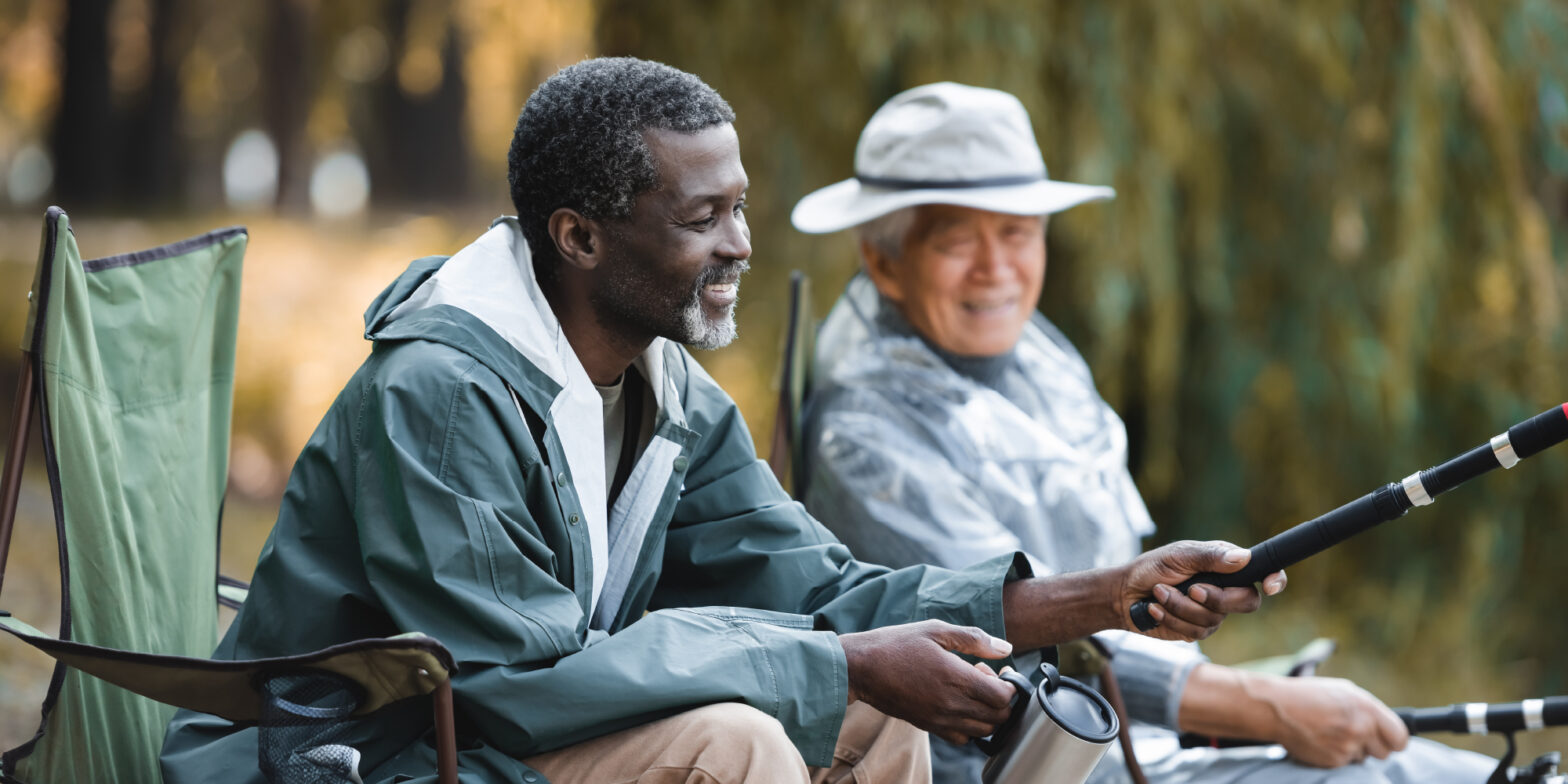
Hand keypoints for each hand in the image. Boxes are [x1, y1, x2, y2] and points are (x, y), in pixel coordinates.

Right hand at [839, 620, 1015, 744]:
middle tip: (987, 678)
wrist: (861, 668)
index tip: (1002, 671)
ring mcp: (939, 719)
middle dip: (1002, 700)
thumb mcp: (936, 630)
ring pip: (982, 731)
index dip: (1010, 685)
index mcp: (956, 677)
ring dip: (987, 714)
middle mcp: (951, 704)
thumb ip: (974, 639)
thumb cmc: (896, 644)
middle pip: (998, 718)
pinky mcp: (928, 726)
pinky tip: (959, 705)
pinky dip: (969, 726)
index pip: (1003, 697)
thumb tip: (1006, 648)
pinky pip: (961, 738)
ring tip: (972, 691)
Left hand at [1118, 540, 1285, 640]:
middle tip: (1191, 589)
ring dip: (1181, 607)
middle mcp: (1224, 588)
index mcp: (1225, 564)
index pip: (1262, 571)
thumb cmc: (1152, 567)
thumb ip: (1210, 557)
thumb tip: (1243, 558)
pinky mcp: (1197, 629)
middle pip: (1246, 602)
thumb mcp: (1179, 555)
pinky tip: (1156, 608)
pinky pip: (1195, 632)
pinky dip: (1172, 618)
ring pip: (1214, 619)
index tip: (1270, 586)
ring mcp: (1212, 611)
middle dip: (1216, 599)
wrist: (1124, 594)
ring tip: (1160, 593)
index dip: (1275, 579)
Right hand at [1263, 676, 1408, 766]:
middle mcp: (1360, 728)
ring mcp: (1347, 747)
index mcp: (1366, 708)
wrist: (1277, 709)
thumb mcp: (1343, 691)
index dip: (1396, 741)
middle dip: (1372, 747)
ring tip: (1331, 734)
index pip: (1400, 737)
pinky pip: (1344, 764)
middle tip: (1354, 736)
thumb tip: (1386, 726)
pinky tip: (1321, 741)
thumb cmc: (1309, 695)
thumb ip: (1368, 709)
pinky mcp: (1333, 761)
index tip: (1389, 741)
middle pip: (1384, 753)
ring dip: (1352, 751)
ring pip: (1362, 759)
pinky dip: (1335, 756)